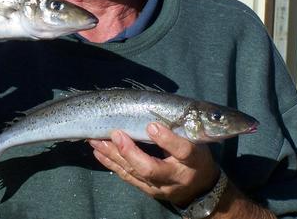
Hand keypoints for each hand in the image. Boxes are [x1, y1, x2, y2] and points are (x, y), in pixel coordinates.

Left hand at [89, 122, 218, 206]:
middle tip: (116, 134)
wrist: (200, 188)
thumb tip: (155, 106)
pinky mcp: (148, 191)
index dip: (166, 139)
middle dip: (130, 152)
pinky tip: (99, 152)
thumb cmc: (196, 155)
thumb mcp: (196, 140)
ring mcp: (160, 187)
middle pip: (151, 168)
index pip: (182, 151)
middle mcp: (176, 177)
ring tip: (97, 140)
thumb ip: (179, 127)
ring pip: (134, 173)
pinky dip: (111, 164)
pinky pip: (127, 177)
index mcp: (193, 160)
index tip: (151, 125)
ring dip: (114, 155)